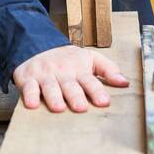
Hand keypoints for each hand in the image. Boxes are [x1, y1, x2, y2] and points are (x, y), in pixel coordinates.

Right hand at [12, 45, 129, 112]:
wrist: (37, 45)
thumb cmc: (67, 59)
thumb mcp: (90, 58)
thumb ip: (108, 70)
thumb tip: (125, 82)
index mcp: (79, 69)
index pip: (90, 81)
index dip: (97, 91)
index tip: (104, 102)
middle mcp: (62, 72)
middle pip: (70, 85)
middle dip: (75, 96)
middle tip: (81, 107)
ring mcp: (45, 75)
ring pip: (50, 87)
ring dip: (54, 97)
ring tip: (59, 108)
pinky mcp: (28, 78)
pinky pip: (28, 87)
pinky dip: (29, 95)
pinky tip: (32, 104)